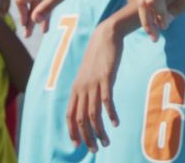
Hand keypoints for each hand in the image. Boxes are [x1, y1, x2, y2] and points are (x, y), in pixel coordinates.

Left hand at [66, 22, 122, 151]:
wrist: (105, 35)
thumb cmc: (98, 56)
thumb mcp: (88, 74)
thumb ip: (86, 88)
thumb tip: (88, 104)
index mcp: (76, 88)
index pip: (70, 115)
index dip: (73, 131)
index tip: (78, 145)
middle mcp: (82, 87)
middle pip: (80, 118)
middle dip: (87, 137)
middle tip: (96, 149)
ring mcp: (93, 83)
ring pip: (92, 113)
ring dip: (99, 130)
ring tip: (106, 141)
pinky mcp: (105, 77)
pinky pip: (106, 100)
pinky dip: (110, 114)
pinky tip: (115, 123)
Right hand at [137, 0, 184, 39]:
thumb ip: (179, 8)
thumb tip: (165, 21)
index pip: (152, 1)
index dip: (157, 17)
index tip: (167, 27)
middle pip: (143, 0)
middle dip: (146, 20)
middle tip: (154, 39)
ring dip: (149, 15)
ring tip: (156, 32)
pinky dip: (155, 8)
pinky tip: (162, 19)